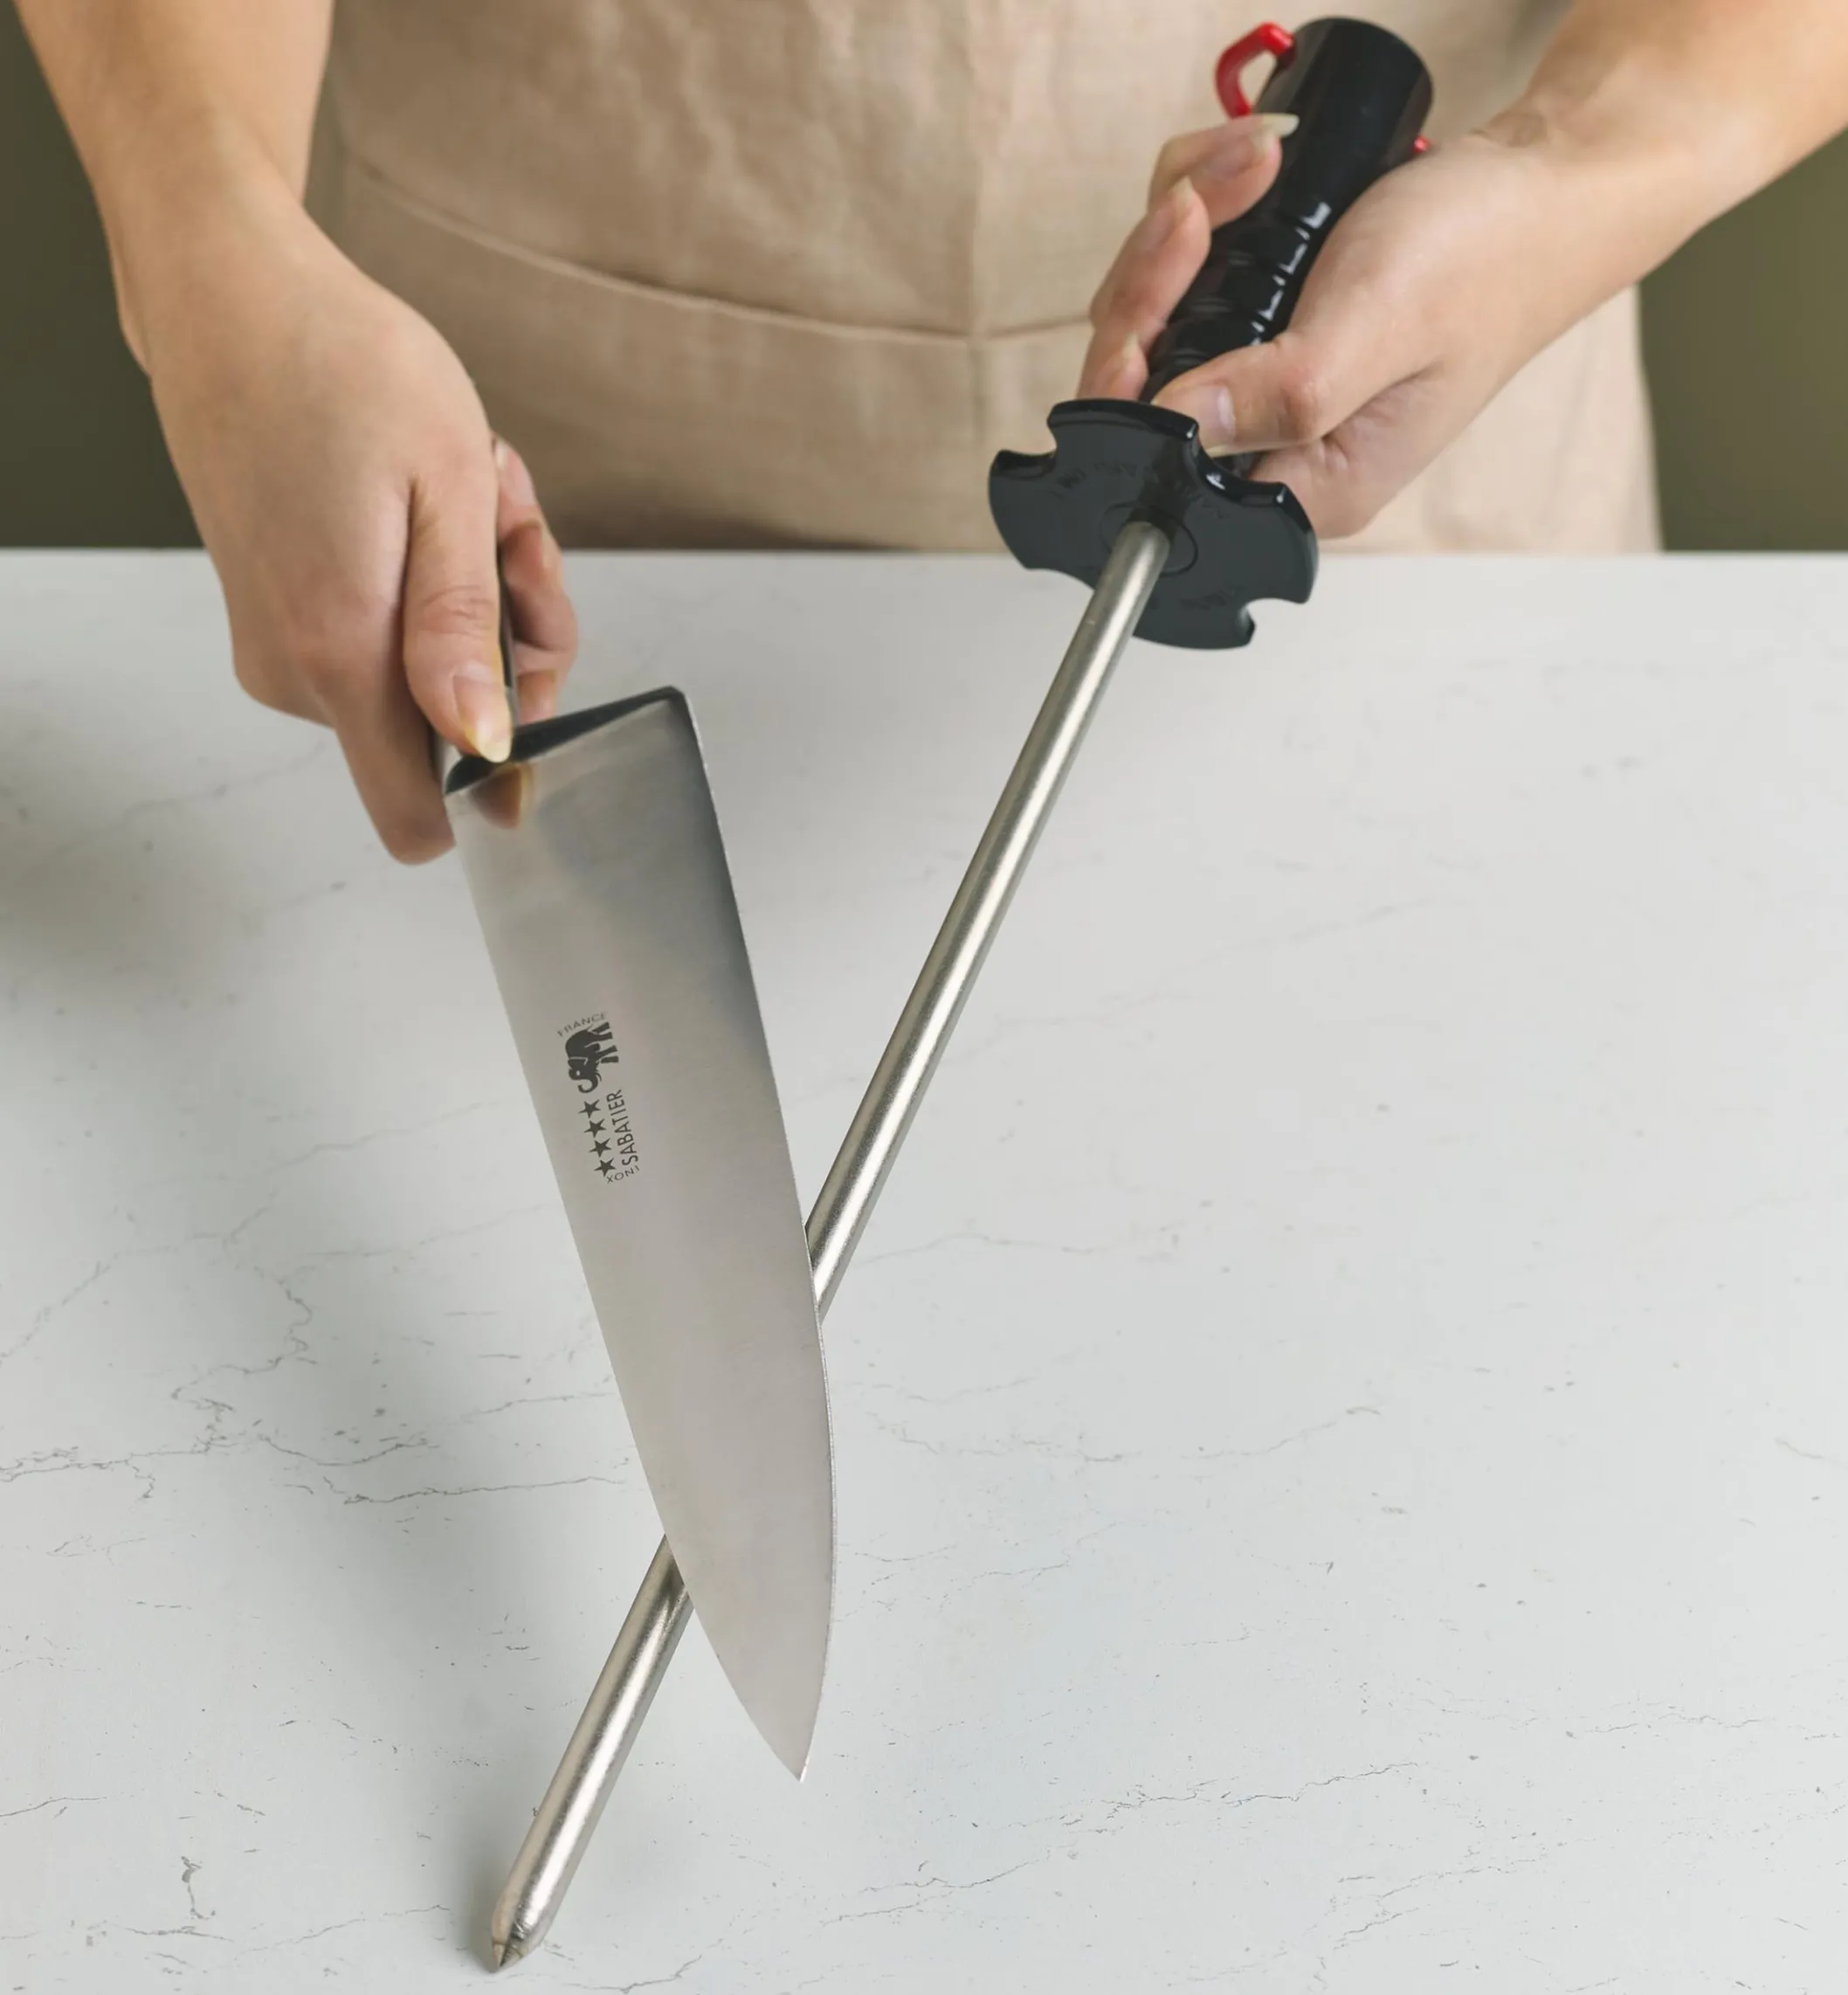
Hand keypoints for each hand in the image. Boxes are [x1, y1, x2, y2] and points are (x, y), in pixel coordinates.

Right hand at [133, 177, 575, 860]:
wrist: (235, 301)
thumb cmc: (348, 371)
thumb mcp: (451, 492)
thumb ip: (464, 635)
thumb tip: (482, 748)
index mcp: (344, 652)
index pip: (420, 817)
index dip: (496, 778)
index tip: (529, 680)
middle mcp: (298, 671)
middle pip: (451, 728)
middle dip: (509, 637)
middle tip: (509, 531)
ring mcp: (280, 647)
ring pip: (430, 672)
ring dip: (478, 594)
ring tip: (469, 490)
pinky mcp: (277, 618)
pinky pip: (388, 636)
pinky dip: (431, 578)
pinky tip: (429, 499)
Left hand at [1079, 112, 1650, 538]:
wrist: (1541, 181)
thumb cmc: (1489, 260)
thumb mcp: (1380, 329)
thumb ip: (1278, 395)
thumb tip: (1173, 425)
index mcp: (1305, 484)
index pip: (1164, 467)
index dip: (1127, 392)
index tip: (1148, 307)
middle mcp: (1272, 444)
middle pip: (1140, 380)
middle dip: (1156, 277)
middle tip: (1205, 207)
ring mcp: (1261, 376)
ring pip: (1153, 308)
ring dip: (1184, 220)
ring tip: (1254, 165)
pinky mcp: (1259, 314)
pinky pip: (1186, 261)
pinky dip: (1206, 198)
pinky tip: (1257, 165)